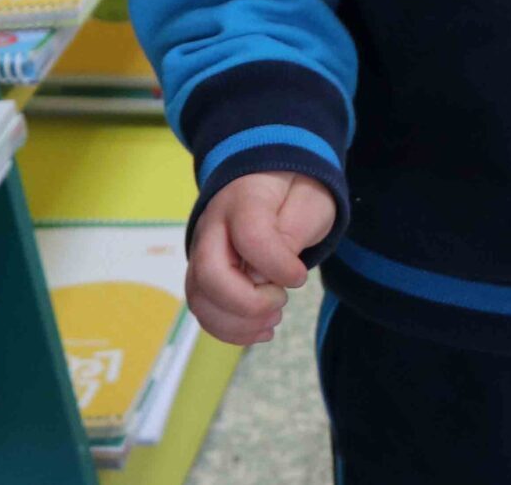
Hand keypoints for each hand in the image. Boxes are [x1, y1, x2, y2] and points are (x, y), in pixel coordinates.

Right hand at [186, 171, 335, 344]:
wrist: (271, 179)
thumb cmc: (294, 190)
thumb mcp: (310, 200)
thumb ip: (291, 233)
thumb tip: (260, 277)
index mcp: (244, 199)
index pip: (250, 237)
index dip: (276, 265)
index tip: (300, 277)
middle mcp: (212, 226)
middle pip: (209, 274)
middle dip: (248, 303)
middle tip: (281, 300)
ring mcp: (202, 252)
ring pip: (200, 299)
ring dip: (238, 324)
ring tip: (273, 319)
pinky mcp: (203, 275)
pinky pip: (204, 310)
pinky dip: (229, 330)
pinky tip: (259, 330)